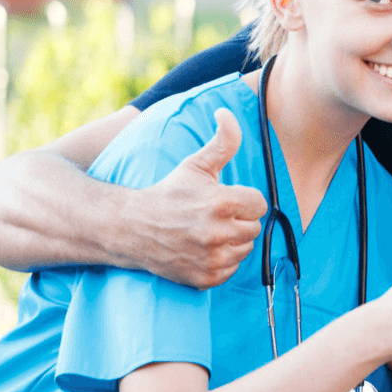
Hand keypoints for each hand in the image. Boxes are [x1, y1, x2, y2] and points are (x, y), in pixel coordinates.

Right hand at [124, 107, 267, 287]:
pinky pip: (232, 270)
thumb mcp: (196, 164)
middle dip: (238, 220)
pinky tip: (202, 249)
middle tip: (212, 216)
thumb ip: (222, 141)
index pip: (259, 204)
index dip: (243, 200)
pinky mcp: (206, 278)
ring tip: (207, 231)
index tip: (224, 199)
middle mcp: (219, 233)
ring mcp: (212, 258)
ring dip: (232, 241)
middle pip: (254, 228)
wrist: (132, 228)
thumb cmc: (168, 193)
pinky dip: (221, 261)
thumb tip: (226, 112)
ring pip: (245, 250)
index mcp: (223, 202)